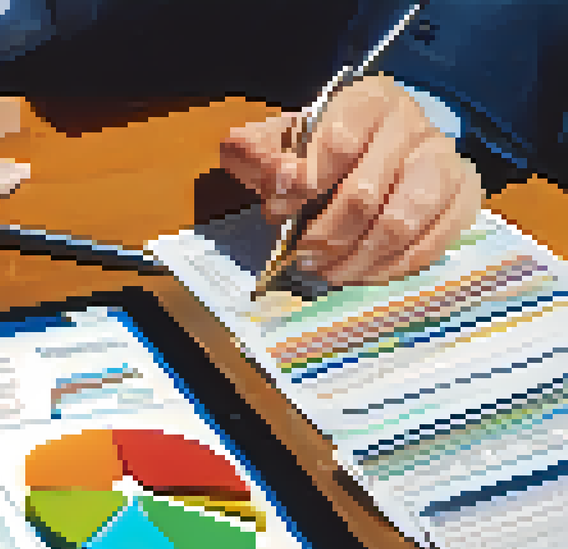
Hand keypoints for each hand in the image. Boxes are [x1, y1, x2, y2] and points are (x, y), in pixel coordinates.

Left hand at [221, 74, 482, 286]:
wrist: (386, 141)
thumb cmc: (327, 144)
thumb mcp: (285, 138)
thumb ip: (259, 150)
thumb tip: (257, 165)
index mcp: (367, 101)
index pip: (338, 141)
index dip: (302, 183)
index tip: (276, 209)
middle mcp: (412, 125)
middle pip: (366, 193)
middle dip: (324, 234)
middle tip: (300, 254)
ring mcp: (443, 161)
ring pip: (401, 222)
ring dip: (355, 257)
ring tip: (326, 271)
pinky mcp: (464, 196)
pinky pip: (431, 242)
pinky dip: (389, 268)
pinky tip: (360, 272)